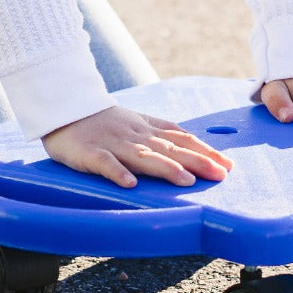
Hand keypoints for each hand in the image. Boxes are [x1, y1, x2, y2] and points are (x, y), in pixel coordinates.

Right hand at [42, 106, 234, 188]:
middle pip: (169, 148)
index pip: (181, 138)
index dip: (204, 151)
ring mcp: (112, 143)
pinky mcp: (89, 153)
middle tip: (221, 175)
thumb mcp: (136, 124)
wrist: (64, 107)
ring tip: (186, 181)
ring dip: (165, 168)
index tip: (228, 165)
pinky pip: (104, 163)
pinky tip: (130, 184)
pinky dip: (117, 172)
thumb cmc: (103, 122)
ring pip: (142, 156)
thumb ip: (160, 136)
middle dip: (197, 161)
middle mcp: (134, 134)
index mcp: (146, 128)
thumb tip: (192, 151)